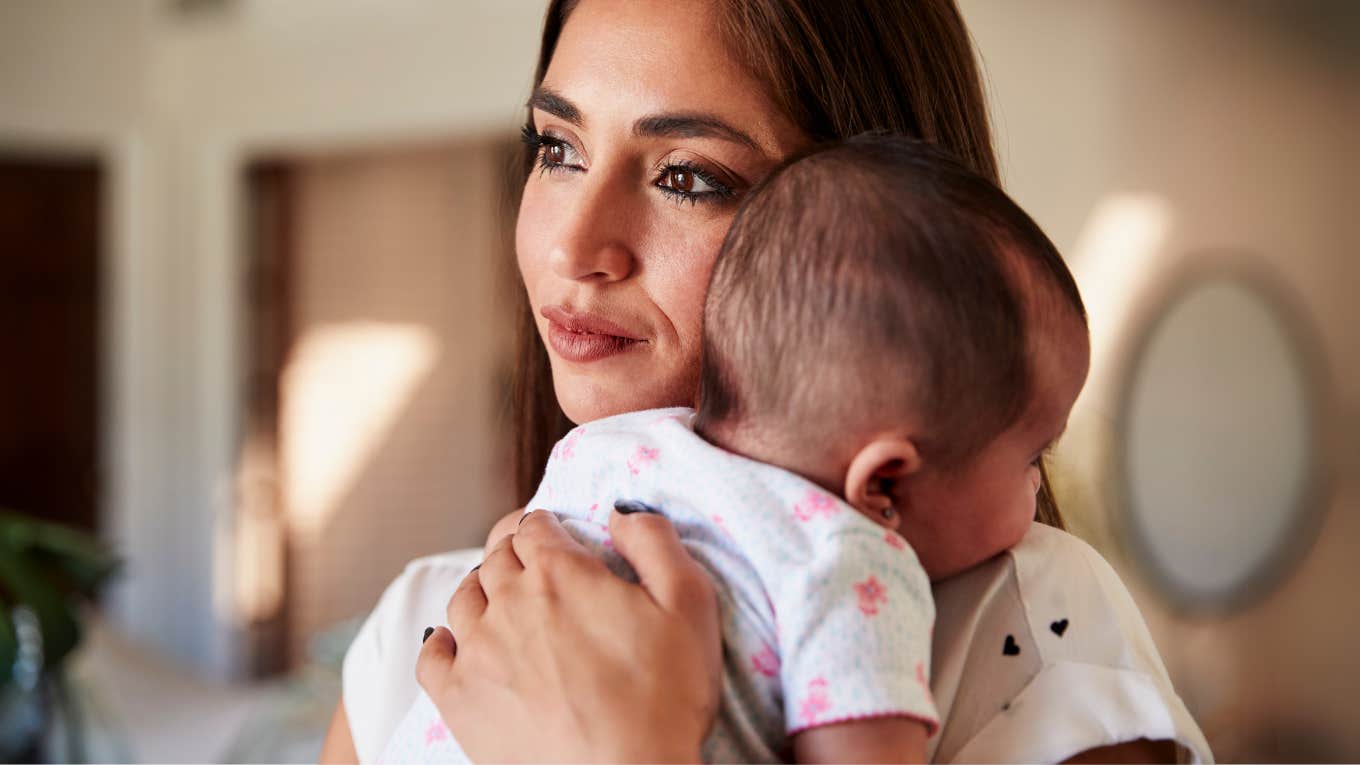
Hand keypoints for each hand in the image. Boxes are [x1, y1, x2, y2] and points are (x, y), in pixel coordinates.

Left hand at [416, 509, 720, 762]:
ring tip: (502, 600)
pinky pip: (432, 655)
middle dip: (514, 550)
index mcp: (559, 573)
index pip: (534, 525)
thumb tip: (620, 512)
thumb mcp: (688, 604)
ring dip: (482, 589)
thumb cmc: (664, 698)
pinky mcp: (460, 699)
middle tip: (531, 560)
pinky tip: (458, 644)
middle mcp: (509, 602)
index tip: (554, 534)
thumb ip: (654, 542)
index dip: (546, 525)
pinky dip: (442, 641)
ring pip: (463, 597)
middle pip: (497, 556)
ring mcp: (478, 651)